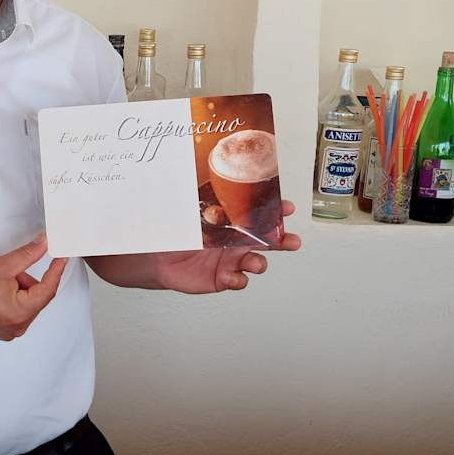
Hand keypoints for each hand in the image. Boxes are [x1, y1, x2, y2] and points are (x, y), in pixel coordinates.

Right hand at [0, 234, 68, 340]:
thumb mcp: (3, 265)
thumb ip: (28, 255)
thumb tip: (44, 245)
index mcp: (21, 313)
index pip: (48, 289)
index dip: (56, 270)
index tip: (62, 257)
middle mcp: (18, 326)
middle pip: (36, 297)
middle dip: (28, 279)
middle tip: (13, 266)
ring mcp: (9, 330)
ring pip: (26, 303)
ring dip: (19, 287)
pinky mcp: (0, 329)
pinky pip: (16, 310)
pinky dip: (12, 297)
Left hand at [154, 200, 301, 293]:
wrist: (161, 259)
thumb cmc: (178, 234)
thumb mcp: (188, 213)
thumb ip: (199, 200)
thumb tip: (194, 173)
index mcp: (234, 224)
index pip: (260, 216)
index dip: (277, 212)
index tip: (287, 207)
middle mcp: (237, 243)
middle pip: (269, 242)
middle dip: (284, 242)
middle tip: (292, 241)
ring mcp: (232, 261)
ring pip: (256, 263)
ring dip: (259, 262)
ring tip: (254, 262)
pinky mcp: (223, 278)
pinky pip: (238, 281)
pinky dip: (238, 279)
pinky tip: (233, 276)